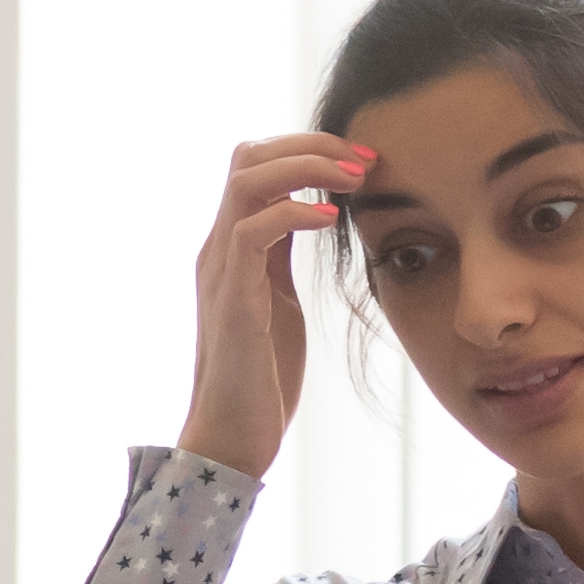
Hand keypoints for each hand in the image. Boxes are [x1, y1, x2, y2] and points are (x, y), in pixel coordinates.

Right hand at [173, 131, 369, 476]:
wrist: (233, 437)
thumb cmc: (261, 376)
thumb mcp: (278, 299)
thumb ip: (283, 255)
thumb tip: (315, 214)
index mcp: (232, 246)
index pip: (257, 165)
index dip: (308, 150)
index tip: (362, 161)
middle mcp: (220, 249)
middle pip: (248, 156)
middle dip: (310, 145)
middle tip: (364, 160)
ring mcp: (222, 272)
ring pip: (248, 180)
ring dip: (306, 168)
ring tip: (354, 179)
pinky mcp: (234, 301)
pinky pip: (254, 232)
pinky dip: (294, 213)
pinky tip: (332, 221)